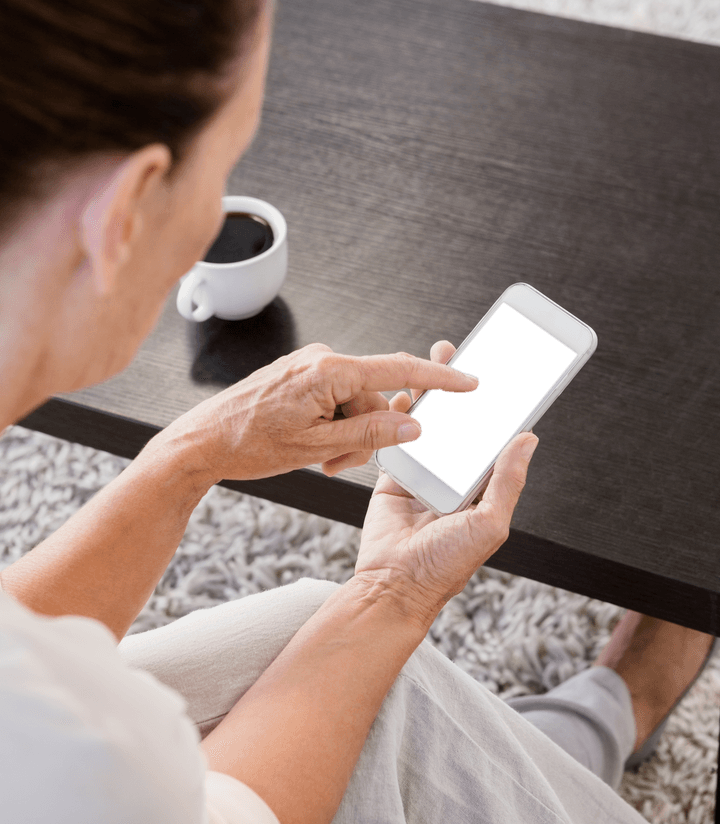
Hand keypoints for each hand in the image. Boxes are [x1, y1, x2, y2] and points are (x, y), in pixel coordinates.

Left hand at [158, 342, 478, 482]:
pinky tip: (311, 444)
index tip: (468, 381)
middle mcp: (323, 359)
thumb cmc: (251, 444)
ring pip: (356, 402)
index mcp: (329, 372)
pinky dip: (333, 424)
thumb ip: (370, 433)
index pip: (397, 370)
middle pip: (376, 397)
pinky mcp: (302, 374)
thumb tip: (412, 423)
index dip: (438, 379)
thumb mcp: (317, 448)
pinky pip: (336, 399)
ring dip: (347, 434)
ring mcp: (311, 365)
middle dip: (368, 433)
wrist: (203, 440)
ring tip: (319, 459)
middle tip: (338, 464)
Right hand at [354, 340, 538, 630]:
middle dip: (465, 390)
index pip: (497, 439)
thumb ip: (507, 482)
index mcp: (483, 488)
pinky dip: (401, 415)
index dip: (503, 408)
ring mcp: (425, 474)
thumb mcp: (488, 525)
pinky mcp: (395, 475)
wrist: (392, 585)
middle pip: (464, 424)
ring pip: (432, 425)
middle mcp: (456, 478)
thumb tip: (528, 438)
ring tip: (436, 358)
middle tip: (470, 351)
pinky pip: (400, 438)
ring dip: (433, 394)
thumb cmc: (445, 566)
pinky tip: (405, 392)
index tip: (509, 375)